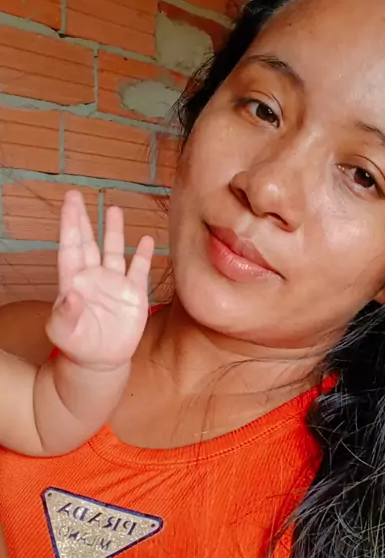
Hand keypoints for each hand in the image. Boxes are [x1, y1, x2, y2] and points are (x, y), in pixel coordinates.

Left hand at [46, 191, 154, 368]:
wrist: (101, 362)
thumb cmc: (77, 346)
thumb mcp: (64, 332)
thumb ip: (65, 314)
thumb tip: (71, 295)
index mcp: (73, 282)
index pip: (71, 247)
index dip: (70, 224)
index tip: (70, 202)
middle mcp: (93, 277)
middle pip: (89, 242)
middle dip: (84, 219)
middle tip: (79, 195)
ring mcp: (114, 284)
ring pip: (114, 251)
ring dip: (114, 231)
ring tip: (114, 209)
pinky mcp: (133, 294)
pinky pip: (139, 270)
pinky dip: (144, 255)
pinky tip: (147, 240)